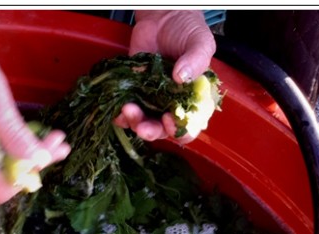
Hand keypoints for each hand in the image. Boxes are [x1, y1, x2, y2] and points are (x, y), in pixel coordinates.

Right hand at [0, 11, 69, 202]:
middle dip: (33, 162)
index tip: (47, 155)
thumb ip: (17, 139)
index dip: (26, 179)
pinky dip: (12, 140)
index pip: (0, 190)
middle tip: (59, 143)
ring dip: (25, 150)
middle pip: (2, 175)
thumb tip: (39, 163)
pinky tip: (28, 128)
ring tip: (52, 135)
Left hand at [115, 10, 216, 142]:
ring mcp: (151, 99)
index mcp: (192, 100)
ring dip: (133, 122)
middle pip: (161, 130)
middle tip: (142, 127)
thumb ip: (196, 60)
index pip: (188, 126)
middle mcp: (171, 104)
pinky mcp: (133, 91)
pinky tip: (118, 109)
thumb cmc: (187, 31)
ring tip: (128, 109)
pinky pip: (125, 110)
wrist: (164, 17)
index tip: (169, 120)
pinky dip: (120, 114)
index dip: (179, 130)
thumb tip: (181, 77)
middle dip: (151, 131)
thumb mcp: (200, 43)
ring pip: (141, 122)